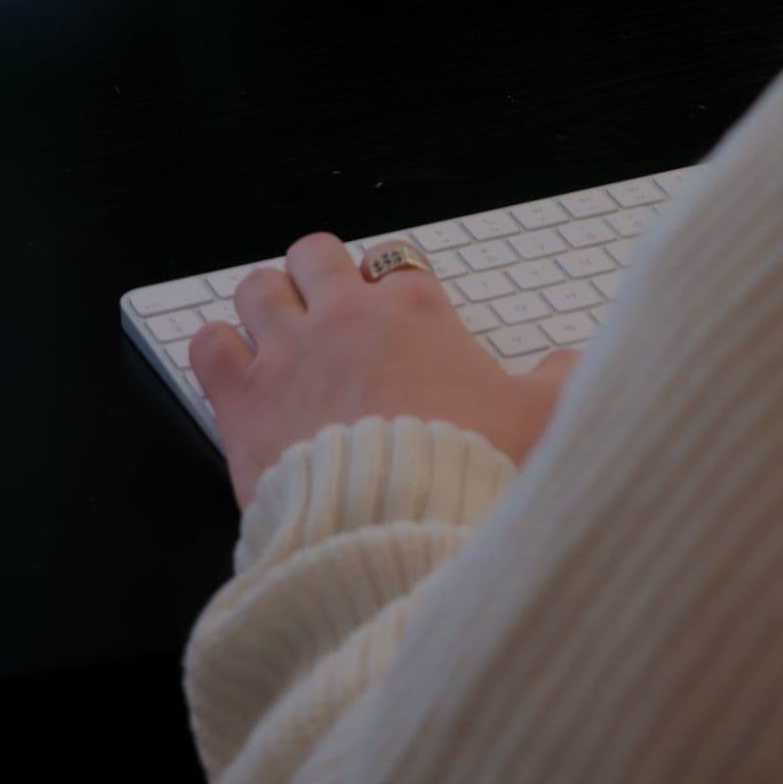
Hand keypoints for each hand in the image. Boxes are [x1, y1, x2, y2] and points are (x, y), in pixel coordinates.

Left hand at [190, 233, 580, 509]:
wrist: (398, 528)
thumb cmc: (465, 471)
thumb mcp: (538, 421)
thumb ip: (559, 382)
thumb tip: (574, 364)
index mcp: (415, 311)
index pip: (394, 262)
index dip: (390, 286)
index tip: (395, 316)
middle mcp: (347, 316)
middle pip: (317, 255)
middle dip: (319, 275)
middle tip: (328, 308)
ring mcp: (288, 351)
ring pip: (257, 287)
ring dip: (265, 304)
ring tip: (276, 331)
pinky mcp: (242, 398)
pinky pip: (208, 343)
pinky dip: (217, 349)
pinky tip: (232, 367)